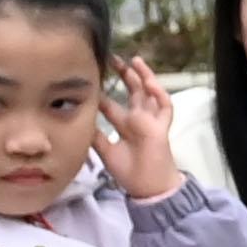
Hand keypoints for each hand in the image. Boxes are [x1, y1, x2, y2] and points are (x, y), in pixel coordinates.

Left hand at [94, 56, 182, 200]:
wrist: (148, 187)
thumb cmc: (129, 172)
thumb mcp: (105, 151)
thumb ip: (95, 135)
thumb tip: (81, 119)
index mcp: (124, 125)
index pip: (112, 103)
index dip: (103, 92)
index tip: (92, 79)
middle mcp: (137, 119)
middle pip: (132, 92)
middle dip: (124, 75)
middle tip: (112, 59)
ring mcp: (151, 121)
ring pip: (150, 93)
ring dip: (144, 76)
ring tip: (135, 60)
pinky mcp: (161, 126)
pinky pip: (164, 106)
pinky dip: (158, 93)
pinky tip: (149, 82)